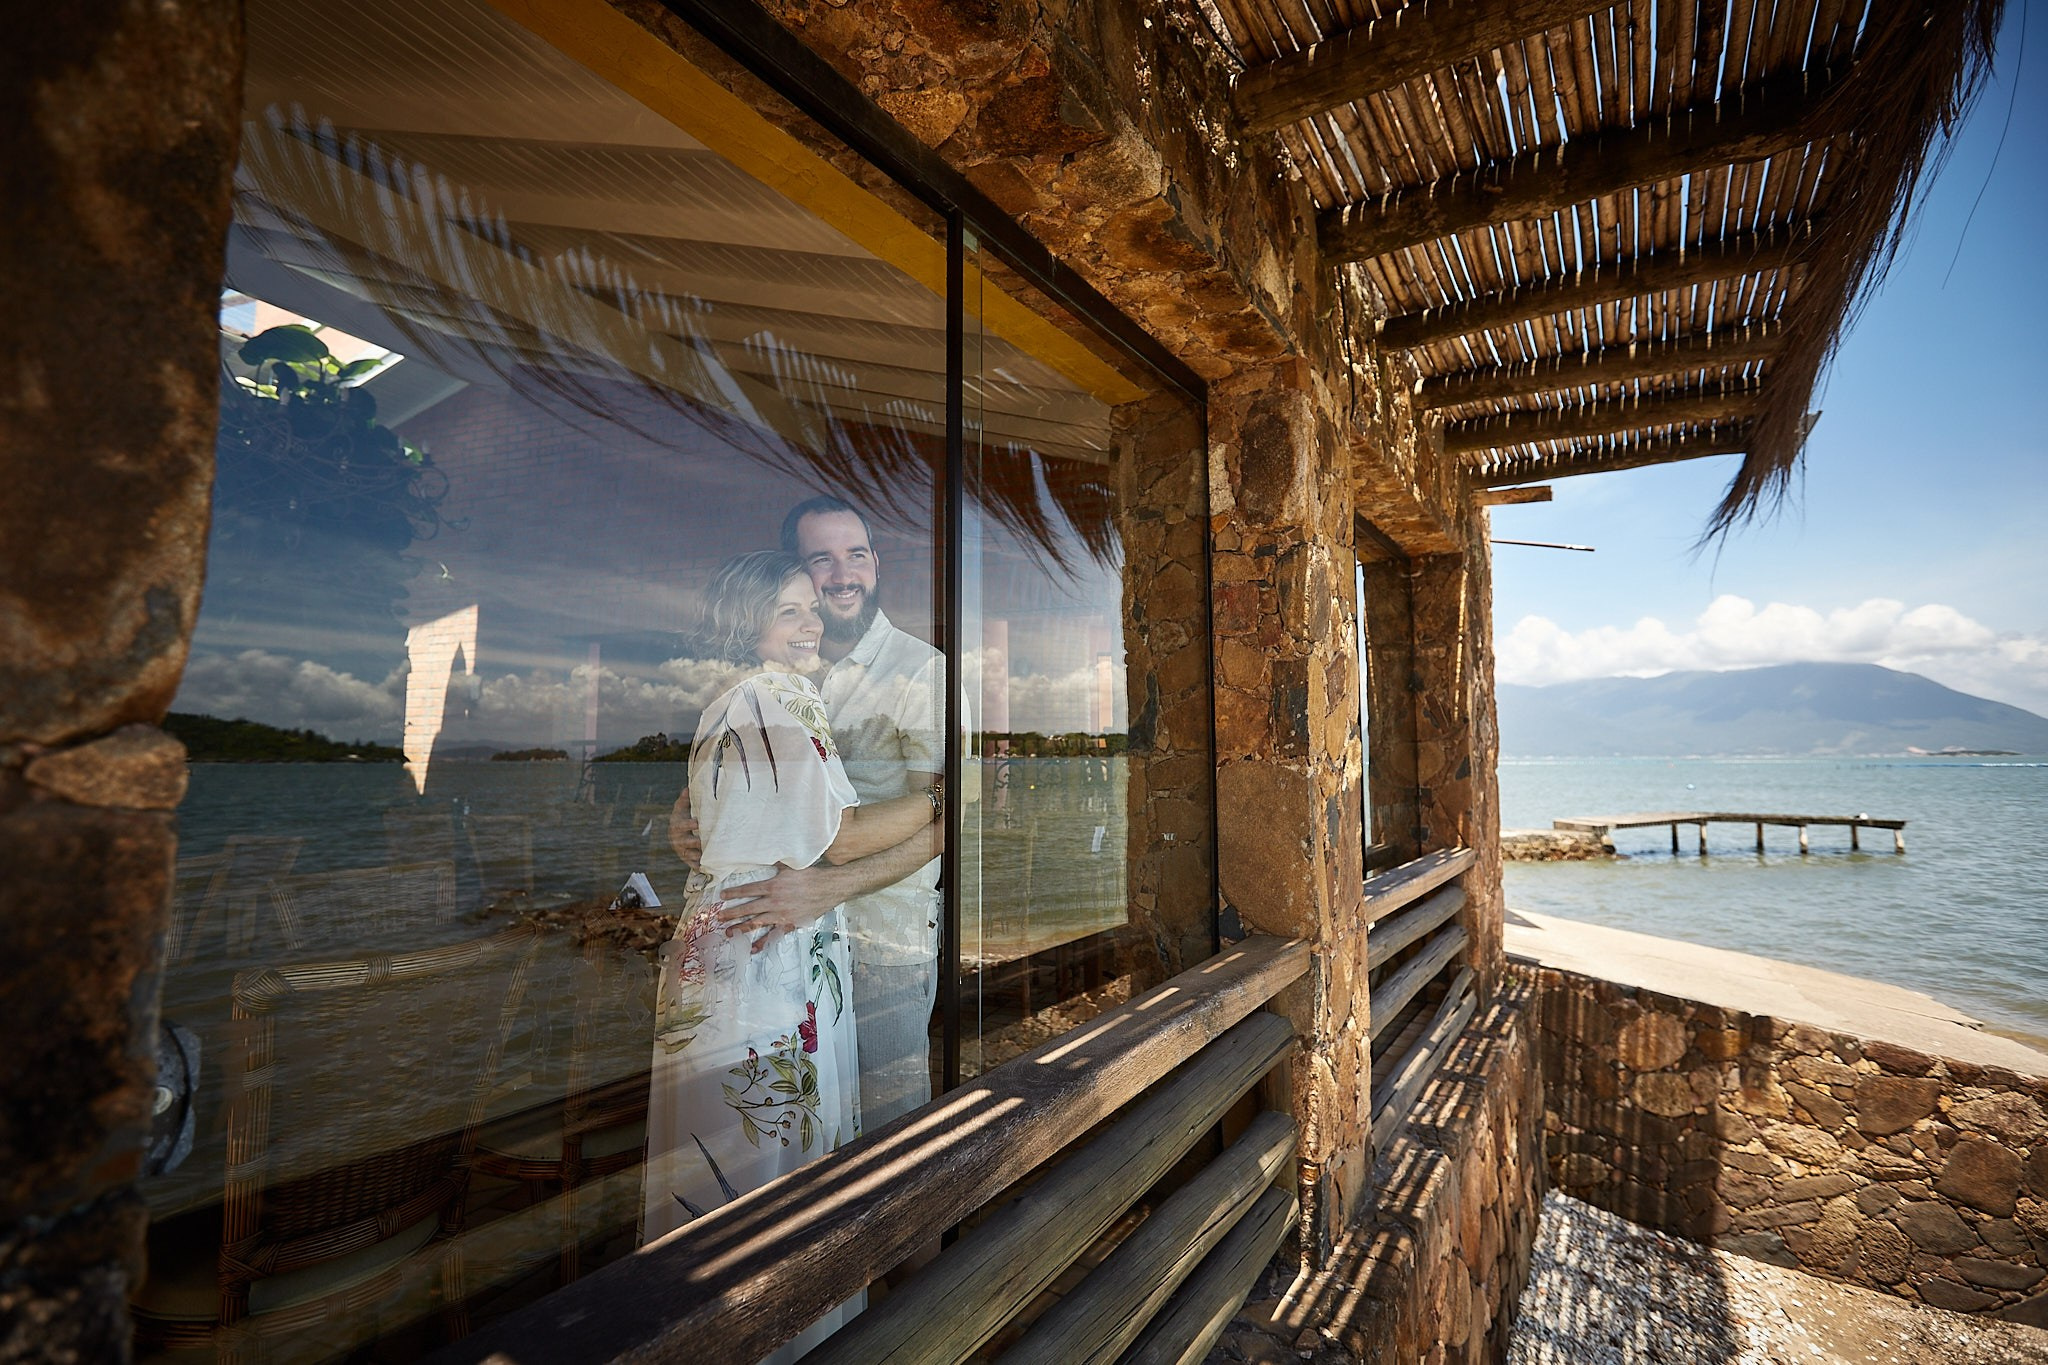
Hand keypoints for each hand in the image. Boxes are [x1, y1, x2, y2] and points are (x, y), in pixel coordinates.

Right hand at [668, 788, 702, 867]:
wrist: (678, 833)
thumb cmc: (682, 817)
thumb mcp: (682, 807)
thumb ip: (684, 799)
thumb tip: (687, 788)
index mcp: (676, 826)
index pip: (681, 825)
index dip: (689, 825)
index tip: (697, 823)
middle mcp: (678, 839)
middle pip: (685, 842)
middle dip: (695, 842)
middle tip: (704, 841)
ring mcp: (682, 850)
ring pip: (689, 855)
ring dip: (698, 856)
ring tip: (707, 856)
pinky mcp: (687, 859)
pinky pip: (692, 864)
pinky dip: (698, 866)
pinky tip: (707, 867)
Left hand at [719, 865, 839, 954]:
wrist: (831, 888)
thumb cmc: (813, 875)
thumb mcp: (792, 866)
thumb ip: (777, 865)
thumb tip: (766, 856)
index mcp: (774, 886)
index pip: (748, 890)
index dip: (734, 893)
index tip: (722, 897)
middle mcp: (775, 902)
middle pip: (748, 908)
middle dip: (732, 913)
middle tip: (719, 918)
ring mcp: (782, 915)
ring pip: (757, 923)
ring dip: (741, 928)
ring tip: (729, 932)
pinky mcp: (790, 923)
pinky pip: (774, 934)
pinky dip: (763, 942)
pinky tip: (753, 948)